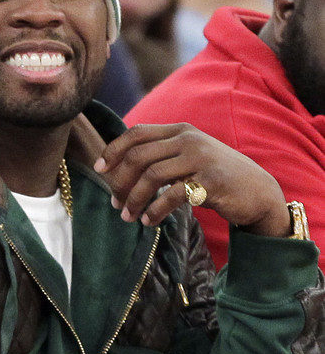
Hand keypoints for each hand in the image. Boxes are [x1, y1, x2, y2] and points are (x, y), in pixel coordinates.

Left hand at [95, 123, 289, 236]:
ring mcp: (201, 158)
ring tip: (129, 218)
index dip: (113, 149)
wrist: (256, 192)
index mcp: (180, 130)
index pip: (137, 132)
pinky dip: (155, 210)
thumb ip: (161, 157)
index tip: (99, 169)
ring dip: (135, 200)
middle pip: (139, 156)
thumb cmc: (213, 178)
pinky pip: (172, 195)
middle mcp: (189, 139)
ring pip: (152, 175)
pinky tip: (149, 222)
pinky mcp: (211, 180)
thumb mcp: (187, 159)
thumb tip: (118, 172)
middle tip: (115, 204)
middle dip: (120, 182)